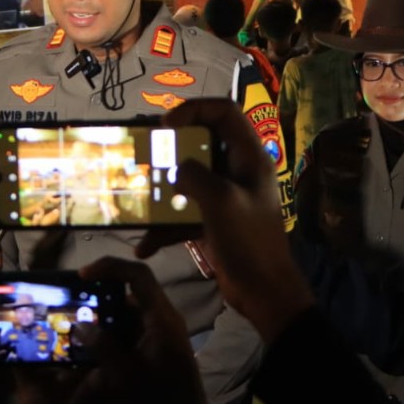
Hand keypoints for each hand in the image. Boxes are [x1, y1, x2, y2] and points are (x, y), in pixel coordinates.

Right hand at [16, 257, 210, 403]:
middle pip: (133, 291)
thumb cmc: (161, 400)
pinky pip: (135, 326)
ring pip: (132, 310)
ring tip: (83, 325)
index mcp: (162, 318)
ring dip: (108, 315)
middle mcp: (165, 318)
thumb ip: (103, 347)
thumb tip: (81, 324)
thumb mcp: (126, 376)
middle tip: (78, 301)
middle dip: (103, 293)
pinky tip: (98, 345)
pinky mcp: (161, 344)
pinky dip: (116, 330)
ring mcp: (165, 331)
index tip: (83, 275)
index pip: (139, 274)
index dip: (110, 266)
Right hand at [136, 99, 313, 343]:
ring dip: (162, 190)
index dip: (193, 109)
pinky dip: (165, 226)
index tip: (165, 125)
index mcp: (248, 157)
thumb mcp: (221, 201)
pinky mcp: (213, 220)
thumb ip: (195, 175)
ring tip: (139, 198)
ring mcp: (225, 196)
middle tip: (146, 156)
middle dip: (170, 150)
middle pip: (201, 142)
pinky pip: (183, 212)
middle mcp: (237, 170)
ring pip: (188, 179)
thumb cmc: (249, 242)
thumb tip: (178, 168)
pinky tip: (145, 243)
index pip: (224, 111)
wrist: (264, 293)